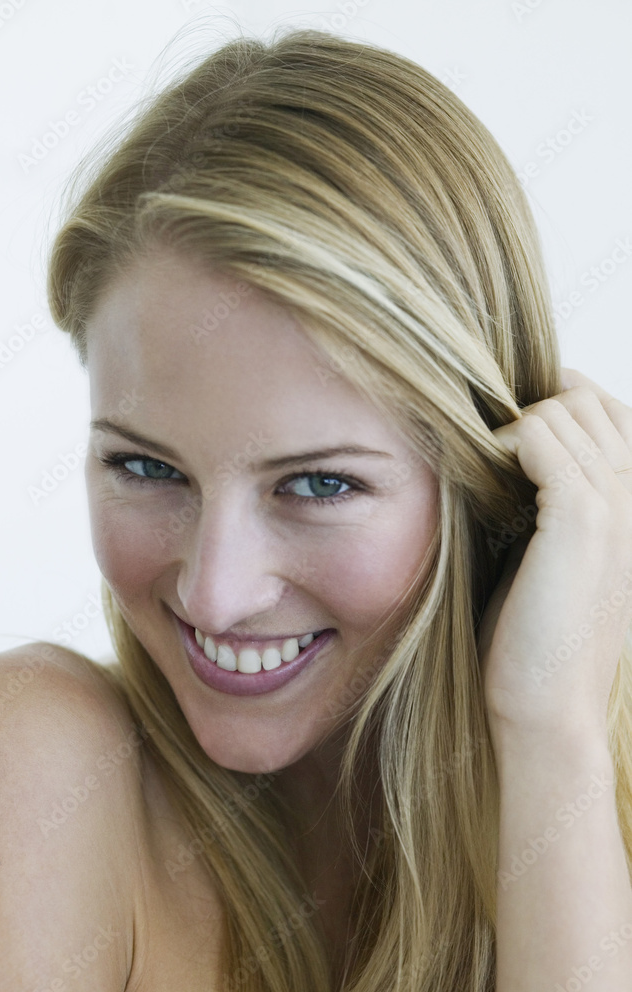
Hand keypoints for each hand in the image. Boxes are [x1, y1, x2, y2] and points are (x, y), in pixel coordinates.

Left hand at [477, 368, 631, 746]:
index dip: (553, 409)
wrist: (546, 707)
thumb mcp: (549, 554)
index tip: (507, 441)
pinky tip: (486, 484)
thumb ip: (545, 499)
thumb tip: (508, 450)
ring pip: (563, 407)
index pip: (607, 409)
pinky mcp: (583, 515)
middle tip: (490, 458)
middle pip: (585, 398)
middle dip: (530, 413)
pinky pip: (541, 433)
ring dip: (514, 429)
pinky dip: (505, 443)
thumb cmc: (535, 636)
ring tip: (487, 475)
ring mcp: (619, 502)